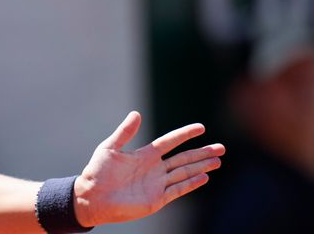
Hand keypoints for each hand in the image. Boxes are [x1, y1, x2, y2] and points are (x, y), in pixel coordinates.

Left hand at [73, 111, 224, 226]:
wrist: (92, 196)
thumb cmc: (97, 172)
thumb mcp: (109, 148)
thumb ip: (125, 132)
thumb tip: (137, 113)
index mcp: (144, 155)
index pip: (170, 142)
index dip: (185, 134)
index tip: (201, 127)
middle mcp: (154, 169)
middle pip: (184, 158)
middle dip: (202, 152)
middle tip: (222, 147)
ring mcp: (157, 184)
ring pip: (184, 173)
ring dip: (201, 167)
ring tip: (218, 160)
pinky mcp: (156, 199)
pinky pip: (177, 190)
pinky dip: (191, 183)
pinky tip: (204, 177)